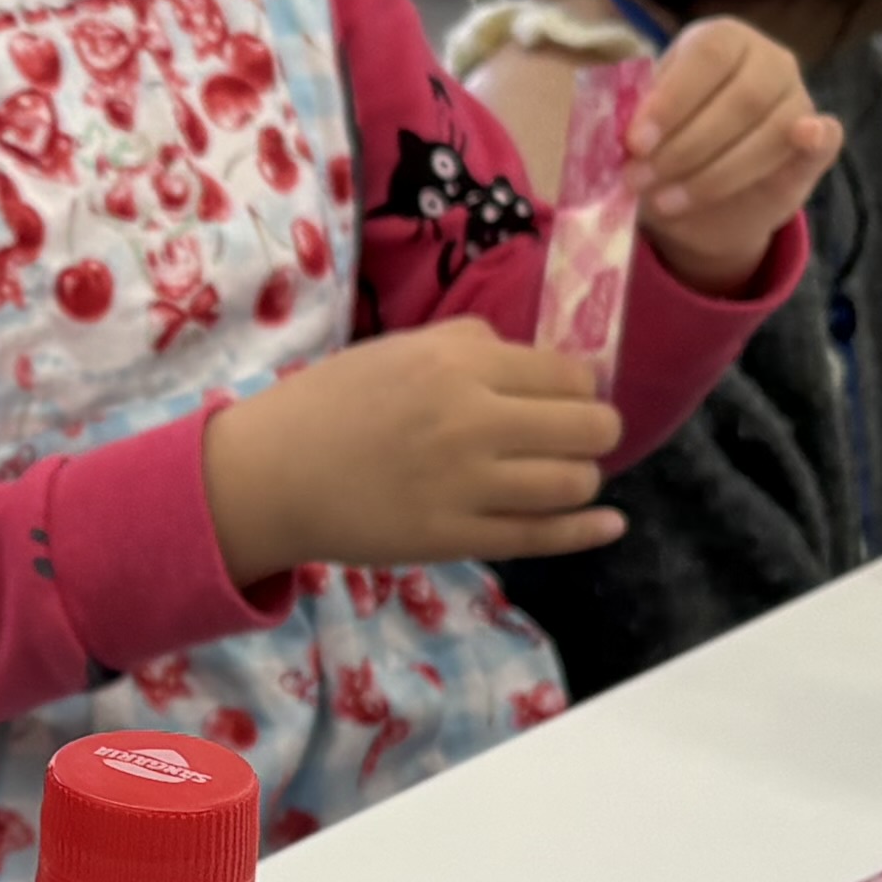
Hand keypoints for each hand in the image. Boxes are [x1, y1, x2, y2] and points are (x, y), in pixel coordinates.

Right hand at [204, 322, 627, 580]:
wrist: (271, 475)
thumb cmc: (330, 404)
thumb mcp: (398, 348)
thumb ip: (469, 344)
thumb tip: (535, 361)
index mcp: (459, 363)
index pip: (567, 374)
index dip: (579, 388)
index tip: (569, 399)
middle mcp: (473, 420)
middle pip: (588, 426)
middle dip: (595, 431)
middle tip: (579, 437)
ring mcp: (467, 484)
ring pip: (572, 482)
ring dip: (582, 478)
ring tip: (565, 476)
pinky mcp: (455, 538)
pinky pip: (542, 536)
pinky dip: (586, 531)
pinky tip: (610, 524)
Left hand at [630, 16, 840, 293]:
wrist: (696, 195)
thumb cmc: (665, 142)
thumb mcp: (644, 127)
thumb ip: (637, 122)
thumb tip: (624, 139)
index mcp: (720, 40)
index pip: (706, 57)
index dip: (672, 99)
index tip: (636, 142)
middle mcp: (767, 59)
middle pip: (738, 99)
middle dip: (685, 147)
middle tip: (639, 180)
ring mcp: (797, 97)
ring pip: (769, 132)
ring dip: (714, 174)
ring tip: (666, 200)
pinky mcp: (819, 141)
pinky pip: (828, 136)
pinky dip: (817, 137)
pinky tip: (803, 137)